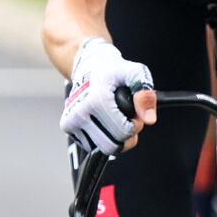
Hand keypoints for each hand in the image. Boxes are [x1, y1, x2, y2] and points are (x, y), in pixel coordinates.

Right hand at [62, 38, 154, 157]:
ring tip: (116, 119)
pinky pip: (92, 146)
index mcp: (95, 101)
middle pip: (112, 146)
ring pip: (102, 149)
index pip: (123, 133)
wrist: (89, 67)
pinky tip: (105, 122)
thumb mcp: (136, 73)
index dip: (135, 126)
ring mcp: (71, 122)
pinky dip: (103, 138)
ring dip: (115, 139)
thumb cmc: (114, 71)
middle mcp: (79, 113)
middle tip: (127, 118)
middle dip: (125, 136)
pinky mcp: (68, 128)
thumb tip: (149, 119)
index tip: (134, 113)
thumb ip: (145, 94)